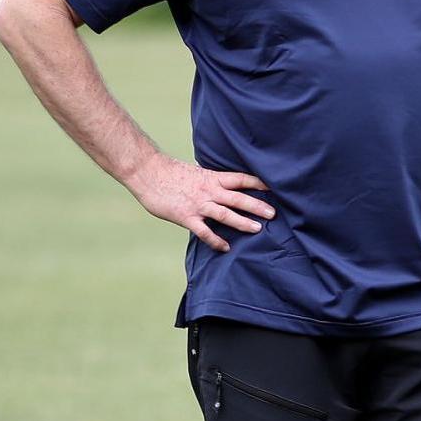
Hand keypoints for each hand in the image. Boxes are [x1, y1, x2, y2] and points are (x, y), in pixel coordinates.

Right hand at [124, 155, 272, 252]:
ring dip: (242, 222)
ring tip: (258, 229)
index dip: (257, 183)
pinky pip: (204, 231)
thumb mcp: (196, 172)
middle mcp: (209, 191)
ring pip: (226, 214)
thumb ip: (210, 181)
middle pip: (238, 198)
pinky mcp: (186, 217)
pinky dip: (216, 240)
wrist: (147, 172)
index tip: (273, 188)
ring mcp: (198, 204)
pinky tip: (226, 247)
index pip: (240, 179)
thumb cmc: (169, 172)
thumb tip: (223, 186)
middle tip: (274, 214)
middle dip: (257, 206)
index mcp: (212, 178)